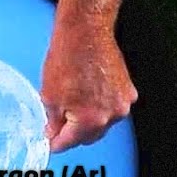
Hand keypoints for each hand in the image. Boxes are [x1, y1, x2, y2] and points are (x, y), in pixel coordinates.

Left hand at [41, 23, 137, 152]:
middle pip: (88, 137)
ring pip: (102, 123)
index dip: (56, 143)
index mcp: (90, 120)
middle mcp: (112, 115)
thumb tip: (53, 134)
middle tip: (56, 123)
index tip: (50, 143)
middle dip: (72, 133)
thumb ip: (53, 122)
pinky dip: (99, 106)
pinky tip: (86, 93)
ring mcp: (123, 103)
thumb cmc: (67, 59)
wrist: (85, 33)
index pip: (69, 143)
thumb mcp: (49, 97)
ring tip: (72, 102)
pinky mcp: (128, 90)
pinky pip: (111, 108)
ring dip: (87, 120)